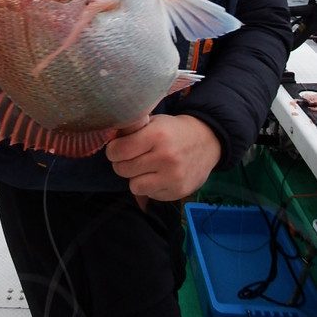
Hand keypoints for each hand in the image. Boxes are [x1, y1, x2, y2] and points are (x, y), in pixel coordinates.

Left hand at [105, 114, 221, 200]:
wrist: (207, 141)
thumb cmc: (173, 130)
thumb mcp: (154, 121)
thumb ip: (132, 131)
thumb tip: (109, 142)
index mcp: (157, 135)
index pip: (118, 151)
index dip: (113, 150)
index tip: (117, 148)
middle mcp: (165, 157)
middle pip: (123, 169)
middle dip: (122, 163)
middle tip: (131, 158)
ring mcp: (173, 177)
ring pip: (134, 186)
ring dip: (136, 178)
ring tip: (145, 168)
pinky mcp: (178, 191)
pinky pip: (150, 195)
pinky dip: (150, 187)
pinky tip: (159, 175)